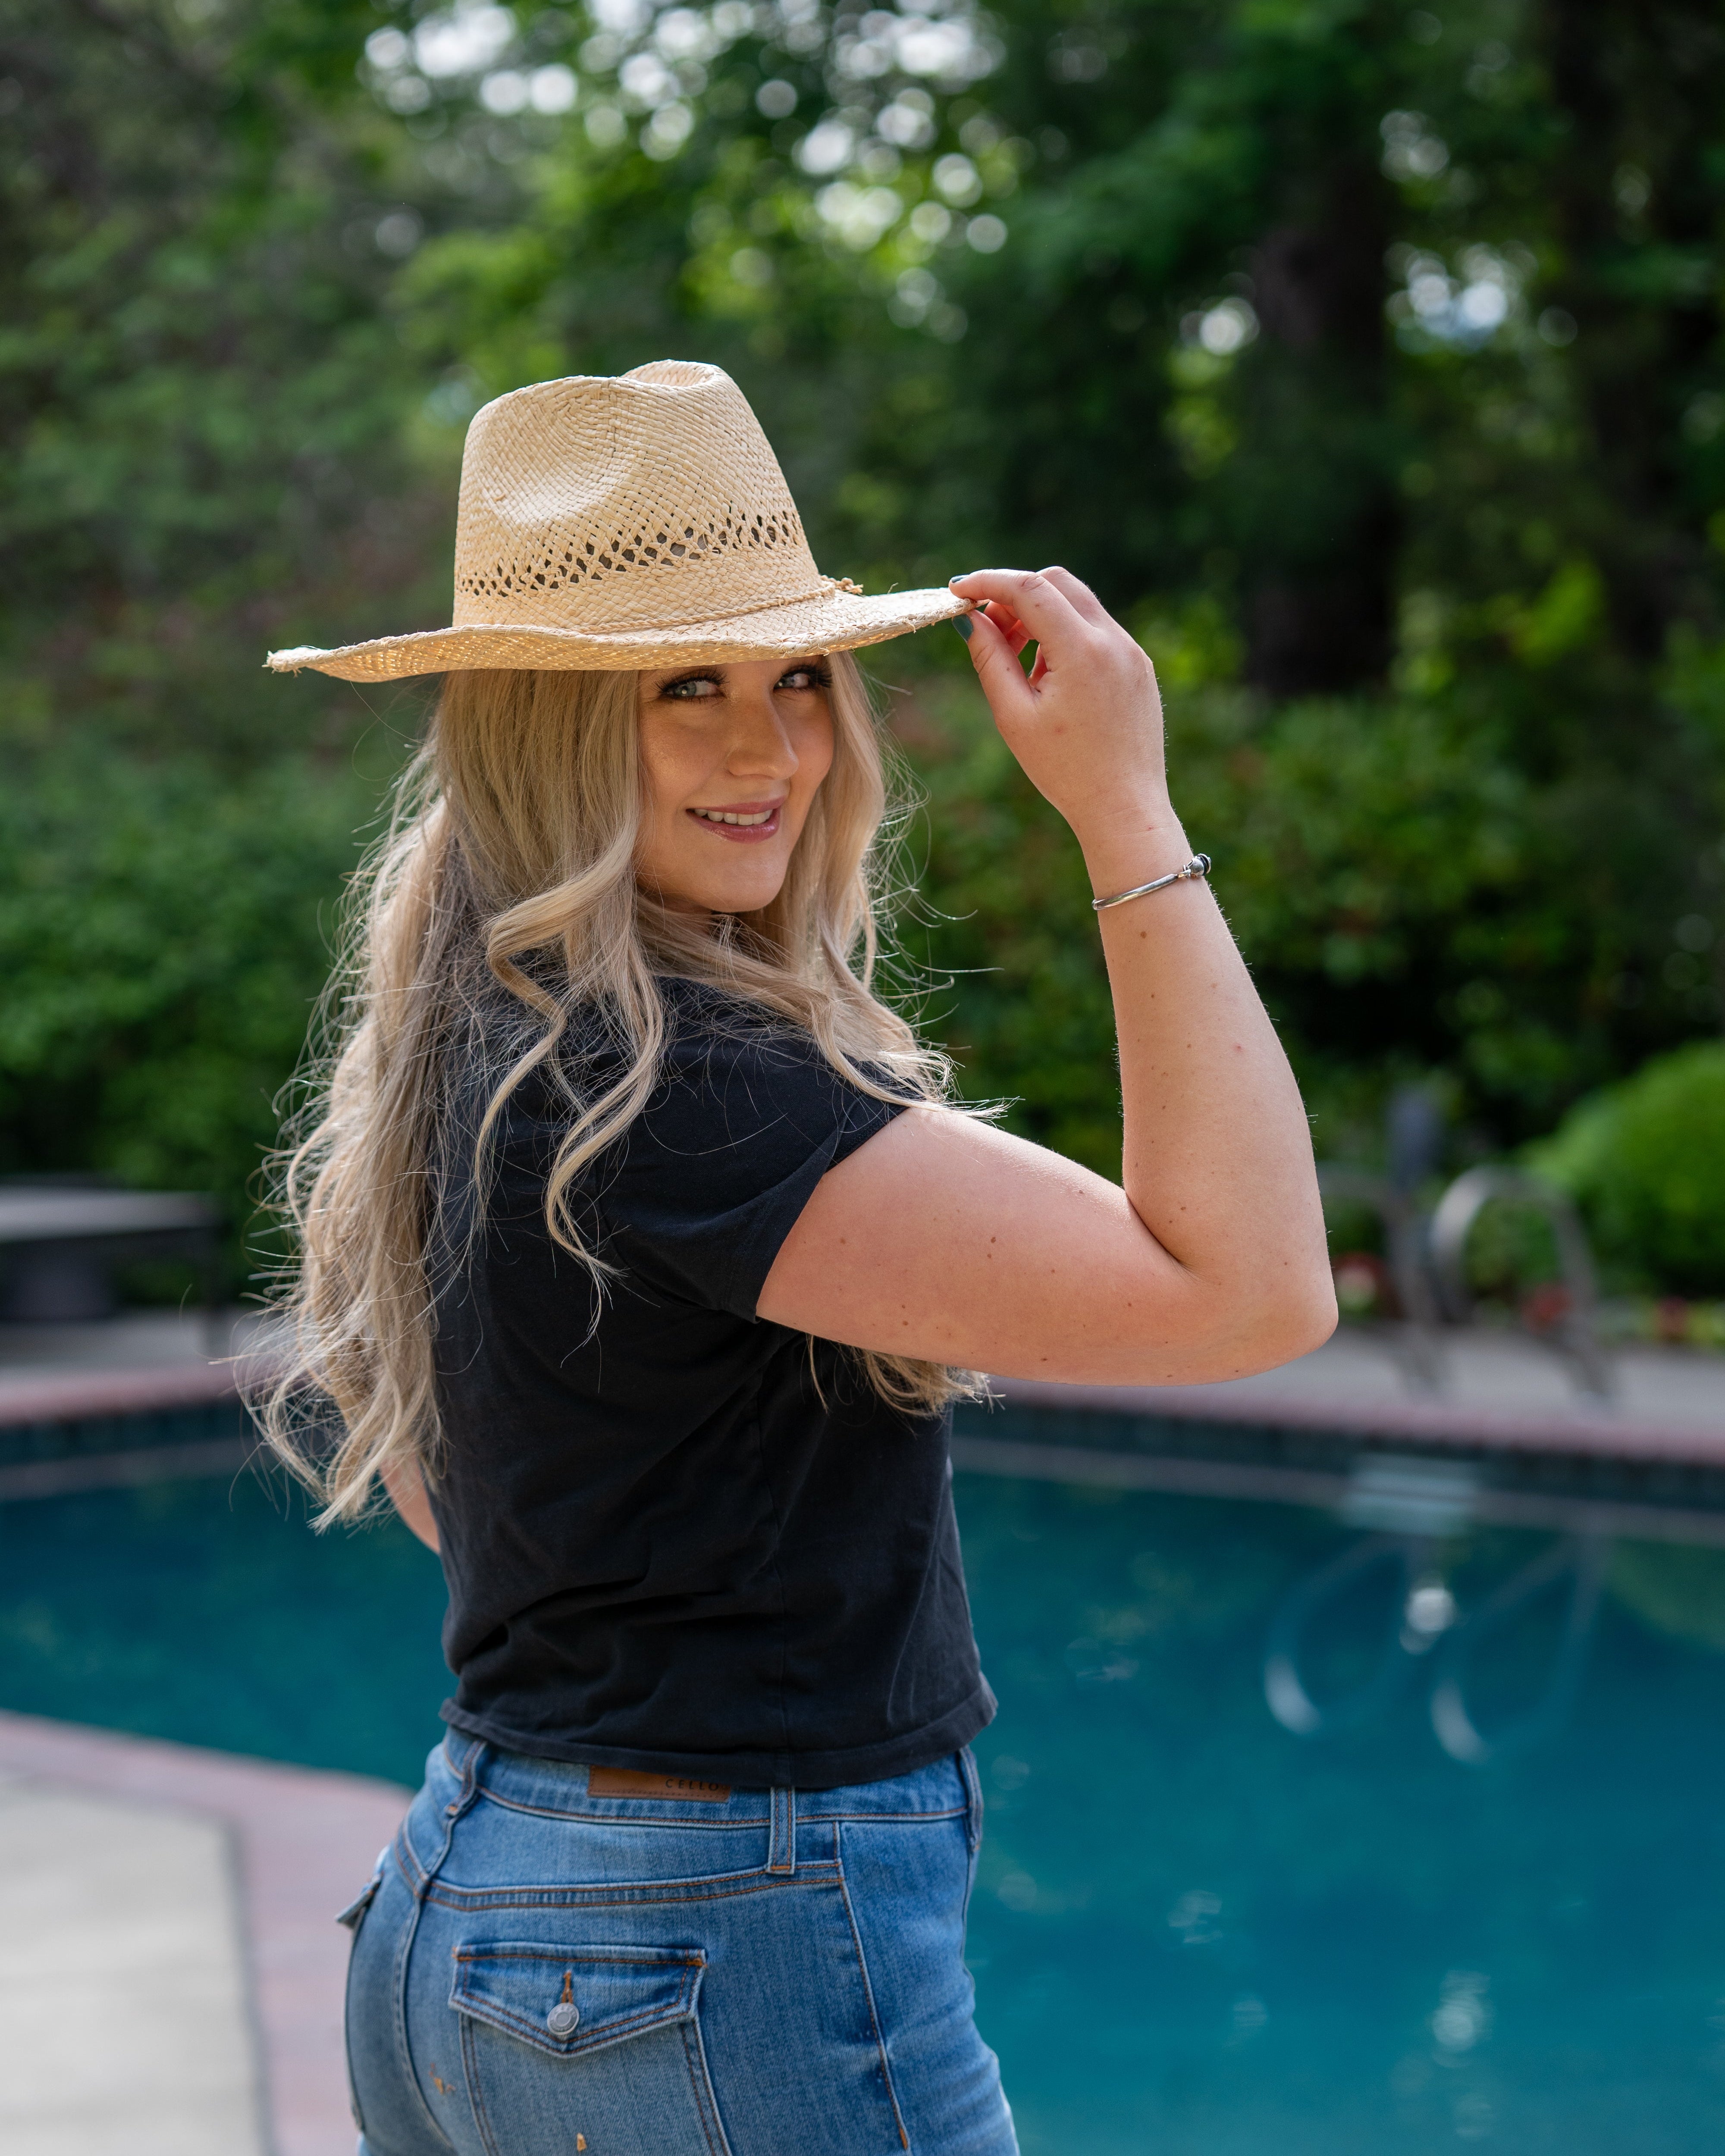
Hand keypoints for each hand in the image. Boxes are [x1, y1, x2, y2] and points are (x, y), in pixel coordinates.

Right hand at [948, 567, 1172, 861]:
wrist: (1125, 808)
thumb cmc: (1065, 771)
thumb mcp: (1014, 716)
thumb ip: (990, 659)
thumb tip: (970, 618)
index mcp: (1082, 651)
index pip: (1029, 587)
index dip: (988, 582)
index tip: (958, 591)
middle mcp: (1114, 641)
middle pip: (1057, 582)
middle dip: (1015, 596)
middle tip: (990, 632)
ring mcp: (1132, 651)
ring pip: (1078, 604)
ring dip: (1041, 618)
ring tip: (1021, 668)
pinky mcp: (1139, 666)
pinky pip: (1097, 631)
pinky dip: (1066, 637)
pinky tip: (1053, 682)